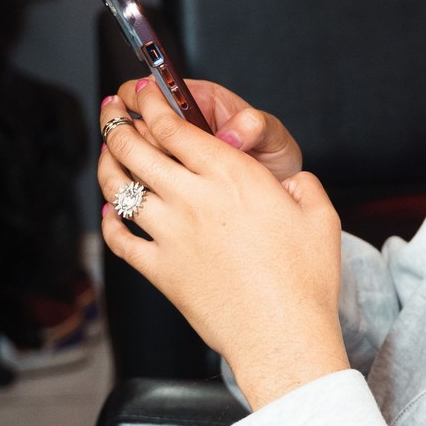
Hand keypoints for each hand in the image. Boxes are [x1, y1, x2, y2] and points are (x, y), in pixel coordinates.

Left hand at [98, 80, 347, 409]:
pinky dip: (108, 222)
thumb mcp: (320, 214)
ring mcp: (171, 234)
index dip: (152, 102)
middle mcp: (193, 198)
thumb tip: (292, 183)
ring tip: (106, 151)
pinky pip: (120, 239)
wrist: (282, 334)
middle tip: (111, 109)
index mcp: (232, 175)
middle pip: (138, 148)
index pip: (176, 125)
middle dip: (117, 121)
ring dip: (107, 164)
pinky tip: (108, 212)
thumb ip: (302, 185)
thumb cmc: (305, 278)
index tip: (143, 91)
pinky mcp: (159, 271)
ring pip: (120, 188)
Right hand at [108, 73, 302, 181]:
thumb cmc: (272, 153)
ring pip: (138, 153)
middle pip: (140, 122)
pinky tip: (160, 192)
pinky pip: (146, 179)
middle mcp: (183, 125)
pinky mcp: (172, 180)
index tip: (137, 101)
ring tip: (162, 172)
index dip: (141, 92)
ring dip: (138, 160)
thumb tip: (230, 135)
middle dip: (136, 131)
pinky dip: (146, 184)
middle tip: (149, 144)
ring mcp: (174, 153)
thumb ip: (253, 126)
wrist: (278, 190)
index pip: (157, 87)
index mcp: (203, 101)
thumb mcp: (272, 134)